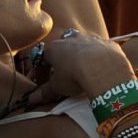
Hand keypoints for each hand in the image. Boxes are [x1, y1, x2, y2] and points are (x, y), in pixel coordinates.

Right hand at [18, 30, 134, 109]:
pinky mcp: (107, 42)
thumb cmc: (73, 76)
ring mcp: (90, 38)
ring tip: (86, 66)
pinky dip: (101, 53)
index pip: (45, 55)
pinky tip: (103, 65)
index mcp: (55, 48)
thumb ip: (44, 92)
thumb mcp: (57, 87)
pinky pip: (102, 46)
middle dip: (65, 53)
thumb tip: (31, 99)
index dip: (45, 65)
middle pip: (64, 43)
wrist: (102, 68)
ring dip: (83, 51)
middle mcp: (72, 39)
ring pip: (84, 42)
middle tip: (67, 67)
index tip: (46, 75)